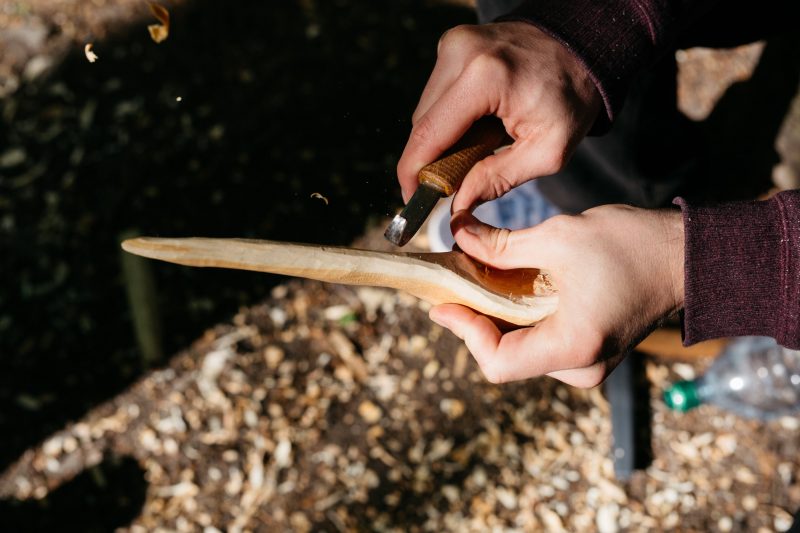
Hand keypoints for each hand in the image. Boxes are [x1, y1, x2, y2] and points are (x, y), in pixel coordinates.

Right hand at [396, 22, 600, 206]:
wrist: (583, 48)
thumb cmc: (571, 99)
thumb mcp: (547, 151)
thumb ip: (498, 180)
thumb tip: (458, 205)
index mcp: (484, 78)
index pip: (428, 134)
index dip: (412, 173)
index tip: (413, 200)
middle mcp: (460, 53)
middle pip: (421, 123)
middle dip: (429, 159)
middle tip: (451, 185)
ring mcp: (454, 44)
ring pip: (425, 109)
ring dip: (439, 138)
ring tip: (474, 150)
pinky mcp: (453, 44)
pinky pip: (436, 94)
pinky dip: (448, 118)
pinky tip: (474, 126)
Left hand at [429, 206, 684, 386]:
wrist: (687, 255)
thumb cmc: (633, 246)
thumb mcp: (558, 237)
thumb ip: (502, 245)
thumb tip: (459, 238)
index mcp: (574, 347)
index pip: (498, 363)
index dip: (465, 333)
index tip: (443, 303)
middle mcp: (581, 366)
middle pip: (506, 357)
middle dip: (476, 320)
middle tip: (454, 284)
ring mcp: (588, 362)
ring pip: (522, 350)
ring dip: (496, 317)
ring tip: (479, 279)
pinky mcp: (591, 350)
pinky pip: (541, 342)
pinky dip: (519, 317)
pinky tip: (509, 287)